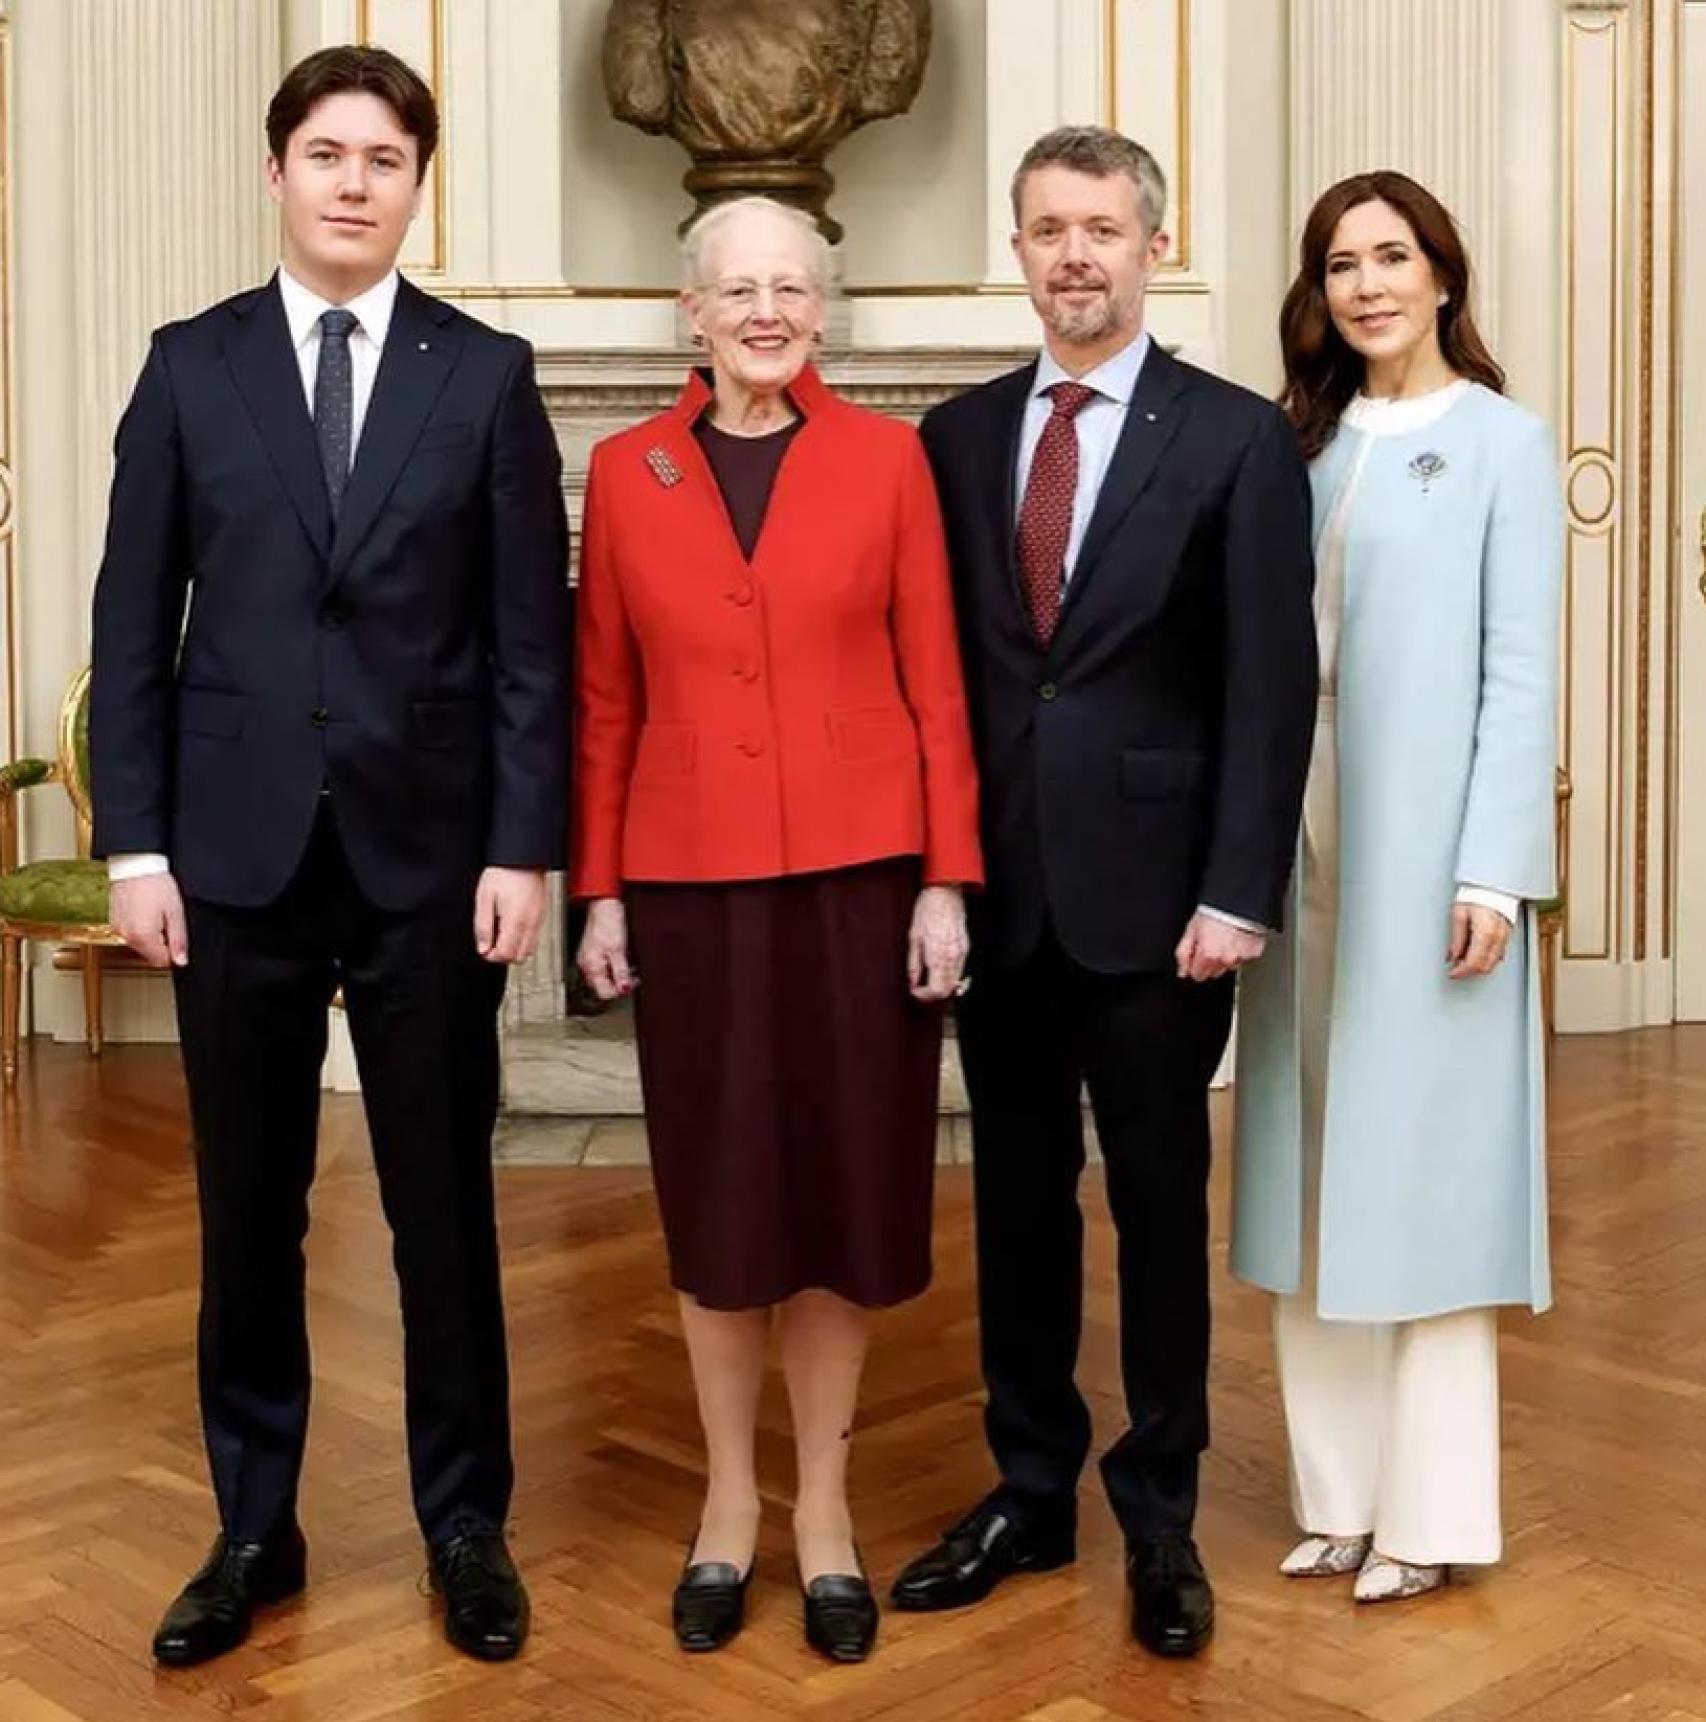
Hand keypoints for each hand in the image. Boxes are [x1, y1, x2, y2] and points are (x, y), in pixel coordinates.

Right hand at [110, 872, 188, 968]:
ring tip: (156, 913)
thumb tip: (181, 961)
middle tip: (168, 921)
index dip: (173, 952)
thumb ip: (178, 940)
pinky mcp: (114, 921)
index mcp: (143, 936)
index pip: (161, 961)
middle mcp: (127, 935)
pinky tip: (146, 911)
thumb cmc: (156, 884)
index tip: (176, 936)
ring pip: (140, 945)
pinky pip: (131, 933)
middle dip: (162, 943)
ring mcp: (118, 928)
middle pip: (150, 954)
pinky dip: (140, 928)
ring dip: (151, 936)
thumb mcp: (176, 912)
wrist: (135, 865)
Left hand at [474, 867, 547, 963]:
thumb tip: (483, 947)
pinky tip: (512, 927)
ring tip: (502, 934)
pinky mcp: (542, 916)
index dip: (492, 956)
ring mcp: (539, 920)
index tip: (484, 948)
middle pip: (520, 957)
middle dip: (504, 955)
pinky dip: (522, 940)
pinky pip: (534, 938)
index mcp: (516, 921)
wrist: (523, 858)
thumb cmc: (504, 873)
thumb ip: (483, 926)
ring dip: (514, 948)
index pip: (506, 954)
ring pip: (529, 950)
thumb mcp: (484, 898)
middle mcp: (531, 923)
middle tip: (492, 943)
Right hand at [575, 897, 635, 999]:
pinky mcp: (592, 953)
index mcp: (591, 967)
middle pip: (603, 987)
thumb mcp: (619, 949)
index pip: (605, 993)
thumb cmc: (609, 921)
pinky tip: (620, 959)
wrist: (603, 903)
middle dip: (619, 984)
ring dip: (617, 975)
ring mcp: (588, 959)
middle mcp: (587, 966)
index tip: (633, 983)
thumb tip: (624, 989)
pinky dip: (613, 967)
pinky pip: (603, 967)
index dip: (621, 990)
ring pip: (603, 978)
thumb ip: (621, 972)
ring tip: (629, 966)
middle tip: (633, 976)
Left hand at [907, 884, 968, 1001]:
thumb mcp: (913, 937)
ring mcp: (961, 952)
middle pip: (947, 989)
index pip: (936, 990)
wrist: (945, 892)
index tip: (915, 991)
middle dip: (932, 993)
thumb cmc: (927, 909)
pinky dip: (949, 974)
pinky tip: (938, 968)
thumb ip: (913, 963)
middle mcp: (952, 957)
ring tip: (927, 978)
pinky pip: (960, 969)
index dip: (924, 996)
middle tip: (920, 988)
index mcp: (938, 956)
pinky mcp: (966, 946)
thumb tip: (911, 981)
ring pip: (955, 981)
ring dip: (941, 984)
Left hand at [1174, 911, 1264, 982]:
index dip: (1195, 965)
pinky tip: (1236, 940)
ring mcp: (1241, 957)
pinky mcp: (1253, 953)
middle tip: (1211, 944)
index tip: (1198, 955)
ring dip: (1226, 957)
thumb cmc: (1212, 913)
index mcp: (1208, 955)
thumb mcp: (1190, 931)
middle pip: (1214, 973)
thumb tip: (1182, 971)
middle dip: (1211, 962)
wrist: (1236, 902)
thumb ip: (1183, 954)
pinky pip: (1244, 959)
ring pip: (1229, 966)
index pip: (1198, 975)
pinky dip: (1240, 952)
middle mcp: (1225, 959)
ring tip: (1225, 939)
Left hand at [1447, 902, 1510, 979]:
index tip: (1451, 973)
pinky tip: (1474, 955)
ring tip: (1462, 961)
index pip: (1473, 963)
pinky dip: (1485, 959)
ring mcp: (1504, 938)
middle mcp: (1498, 938)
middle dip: (1468, 971)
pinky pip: (1497, 955)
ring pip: (1492, 963)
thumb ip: (1456, 939)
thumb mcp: (1459, 916)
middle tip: (1455, 969)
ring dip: (1477, 966)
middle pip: (1484, 967)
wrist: (1492, 886)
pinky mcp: (1506, 936)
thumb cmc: (1476, 895)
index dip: (1461, 972)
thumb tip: (1452, 956)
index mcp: (1485, 934)